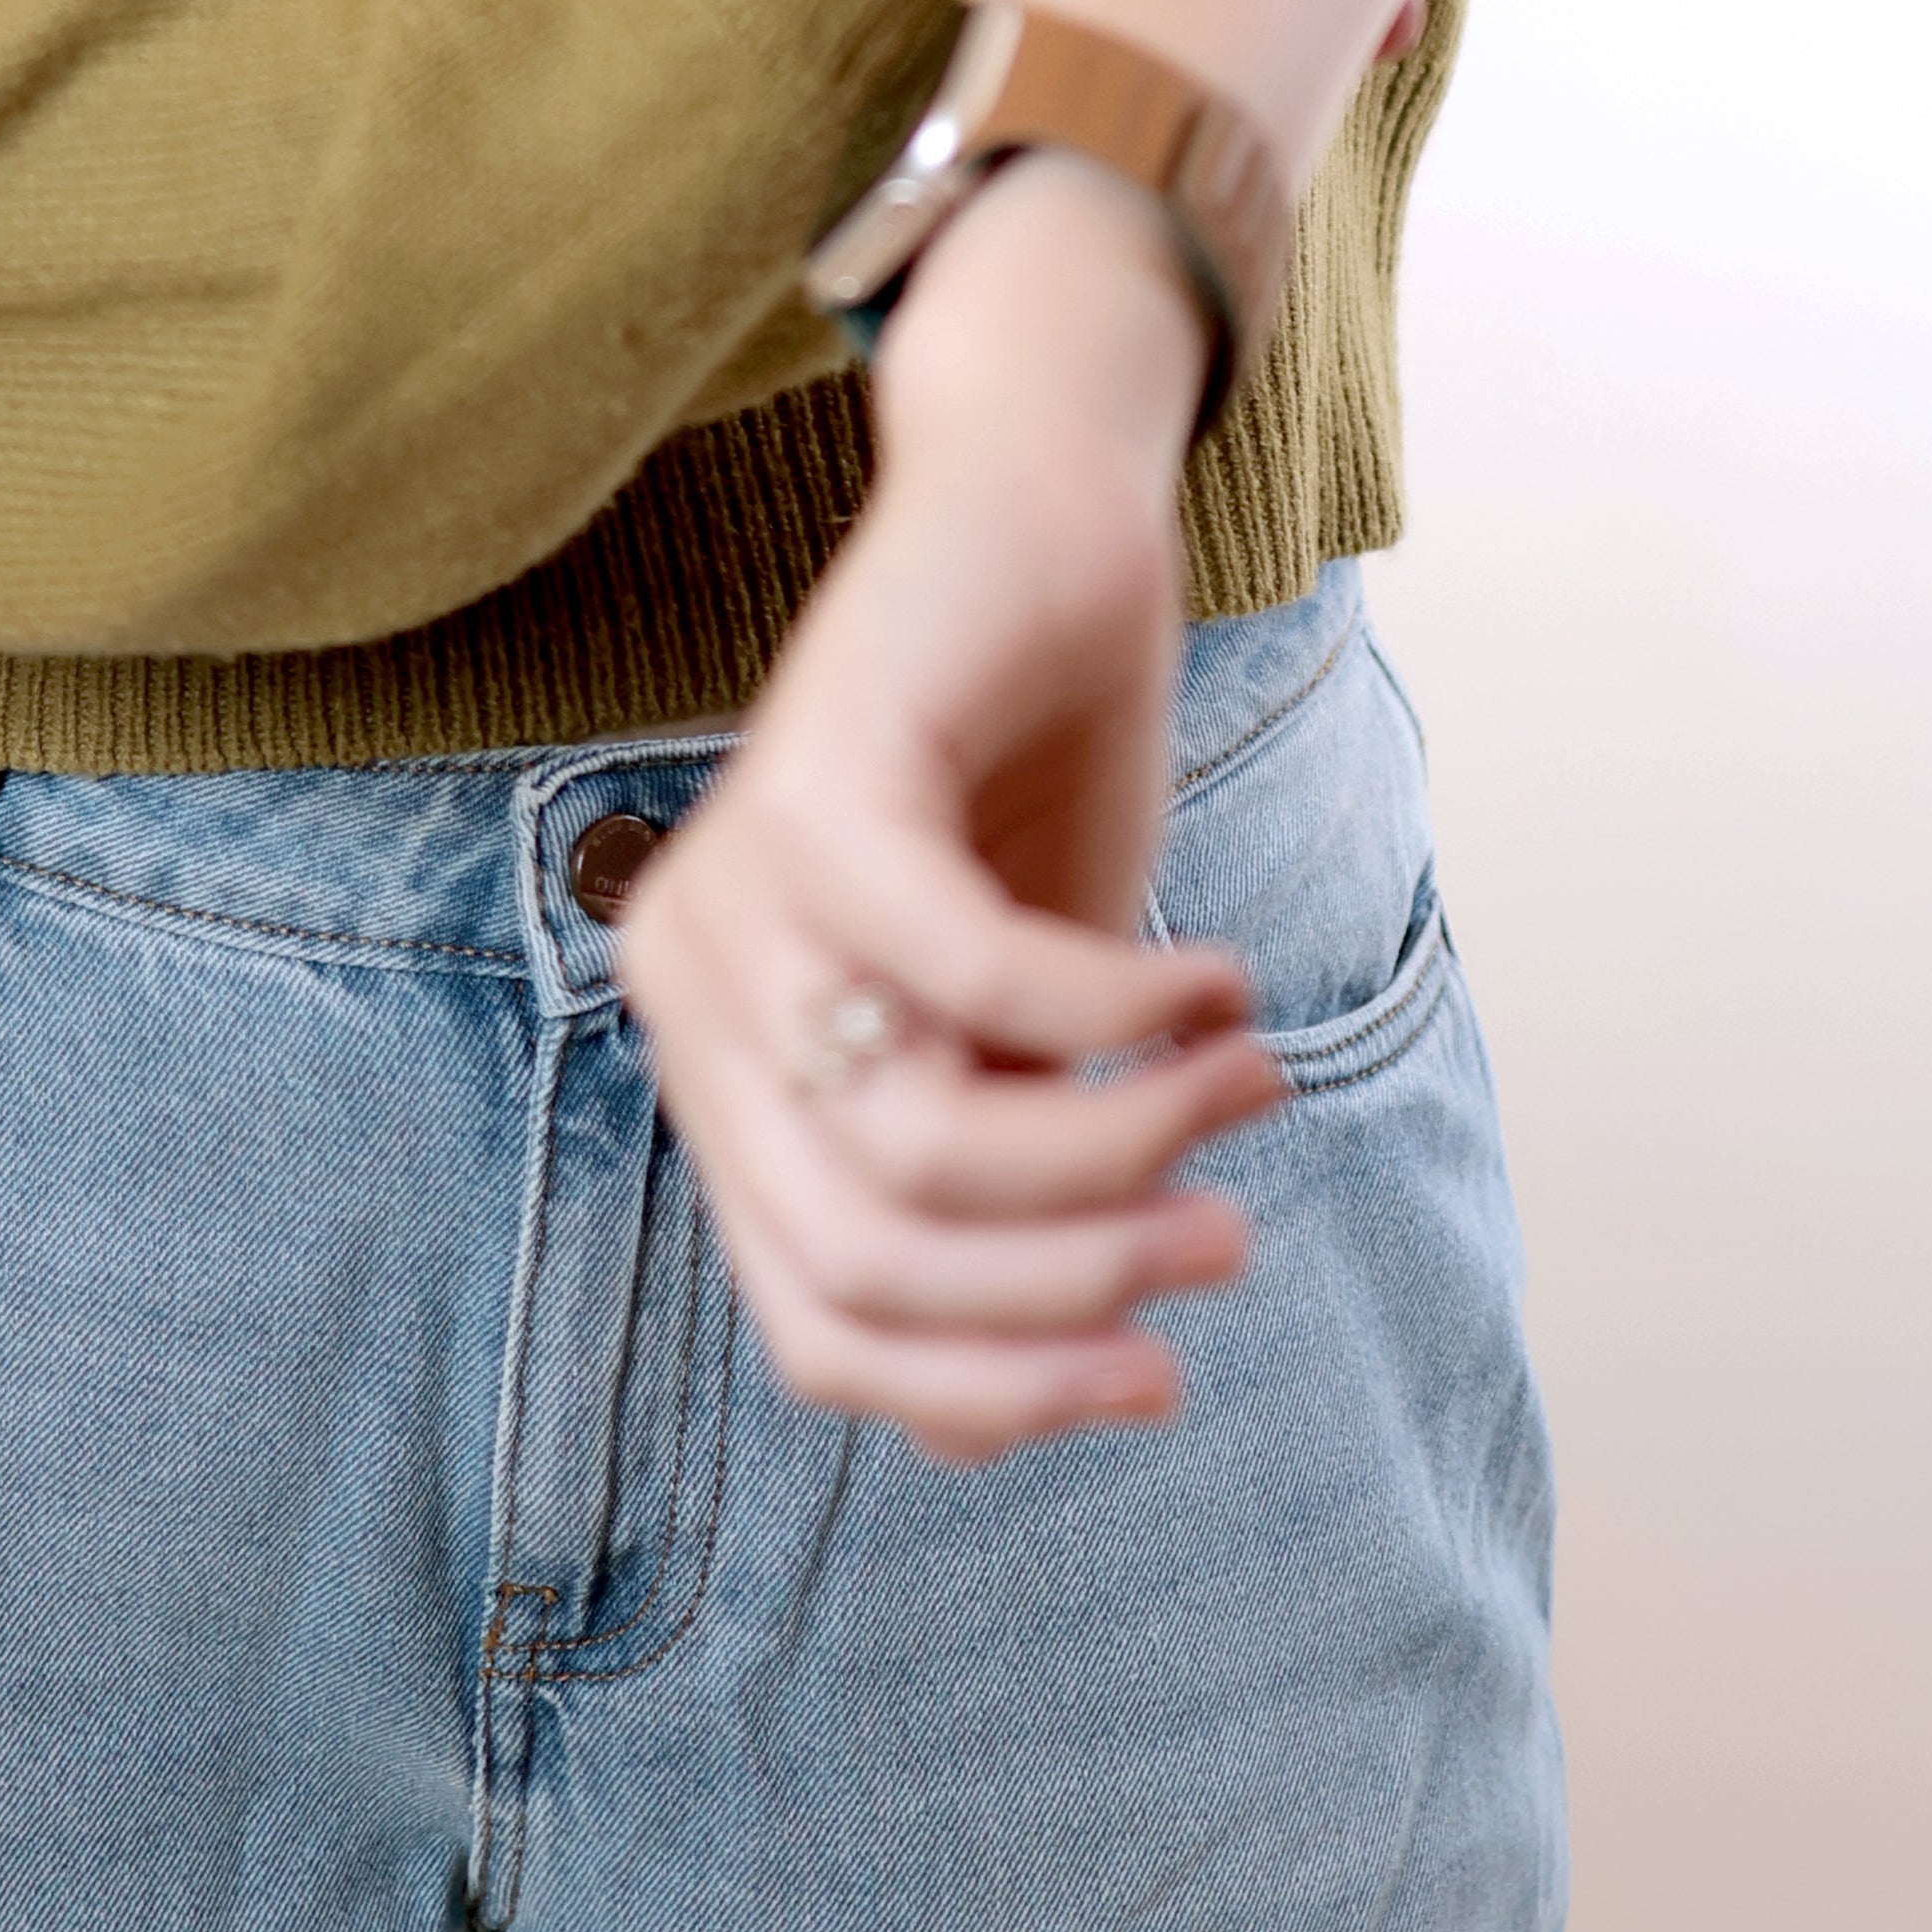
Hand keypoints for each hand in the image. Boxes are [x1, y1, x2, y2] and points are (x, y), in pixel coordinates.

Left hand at [612, 164, 1286, 1462]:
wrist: (1035, 524)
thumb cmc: (1029, 783)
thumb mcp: (1021, 1035)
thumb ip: (1006, 1184)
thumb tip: (1030, 1407)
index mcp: (721, 1076)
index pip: (817, 1331)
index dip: (992, 1392)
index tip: (1159, 1380)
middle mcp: (687, 998)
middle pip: (868, 1262)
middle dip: (1076, 1282)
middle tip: (1227, 1234)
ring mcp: (727, 896)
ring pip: (922, 1142)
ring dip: (1126, 1143)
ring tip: (1244, 1085)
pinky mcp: (806, 791)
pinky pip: (981, 977)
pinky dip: (1131, 1006)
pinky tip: (1217, 983)